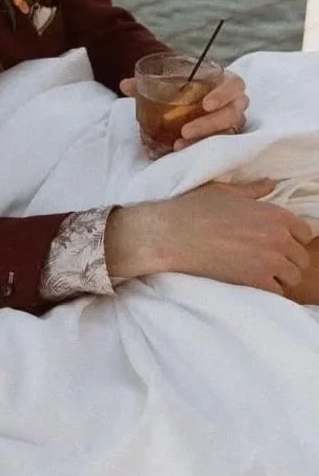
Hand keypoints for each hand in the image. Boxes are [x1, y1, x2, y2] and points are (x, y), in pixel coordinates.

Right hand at [106, 180, 312, 294]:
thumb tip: (270, 184)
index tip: (279, 240)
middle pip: (301, 257)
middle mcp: (277, 237)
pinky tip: (252, 280)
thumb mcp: (223, 192)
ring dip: (280, 275)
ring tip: (261, 271)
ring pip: (293, 276)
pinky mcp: (255, 281)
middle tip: (267, 258)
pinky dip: (268, 288)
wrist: (171, 234)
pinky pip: (278, 291)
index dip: (292, 236)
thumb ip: (252, 190)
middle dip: (288, 258)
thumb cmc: (193, 209)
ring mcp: (269, 261)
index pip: (304, 232)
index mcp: (273, 214)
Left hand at [119, 70, 248, 147]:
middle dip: (210, 123)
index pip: (235, 84)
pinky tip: (182, 148)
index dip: (224, 94)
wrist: (183, 102)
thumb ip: (145, 83)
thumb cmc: (180, 89)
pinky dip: (201, 146)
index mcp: (223, 82)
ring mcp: (232, 121)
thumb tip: (124, 85)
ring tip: (179, 143)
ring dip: (204, 138)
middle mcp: (233, 102)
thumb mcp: (165, 83)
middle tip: (185, 130)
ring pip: (227, 131)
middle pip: (233, 112)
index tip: (205, 104)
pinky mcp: (226, 137)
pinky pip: (220, 144)